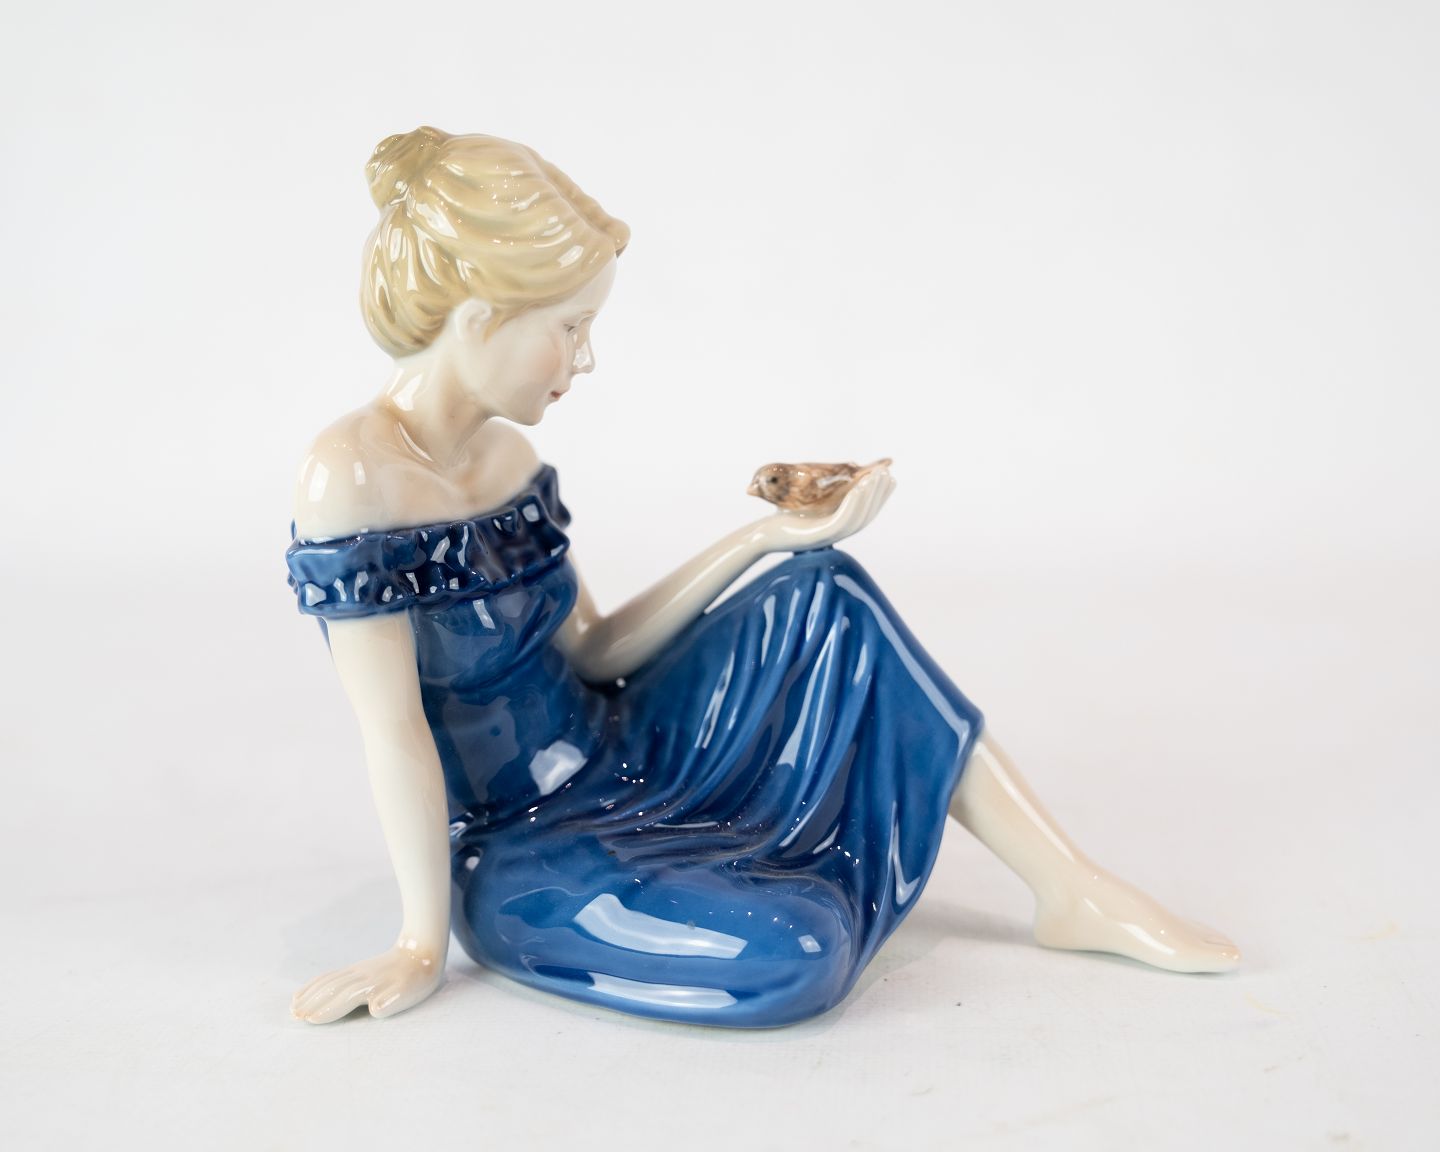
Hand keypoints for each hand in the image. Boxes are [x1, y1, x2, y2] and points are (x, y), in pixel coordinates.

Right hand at [291, 940, 443, 1023]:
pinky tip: (303, 991)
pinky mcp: (354, 969)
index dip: (328, 1010)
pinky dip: (314, 984)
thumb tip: (375, 1007)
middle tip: (294, 1017)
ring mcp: (355, 971)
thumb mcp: (411, 991)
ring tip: (293, 1007)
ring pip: (327, 982)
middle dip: (312, 1003)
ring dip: (309, 994)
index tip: (310, 1020)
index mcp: (372, 985)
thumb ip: (393, 1000)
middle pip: (331, 990)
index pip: (345, 998)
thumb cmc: (418, 978)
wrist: (421, 950)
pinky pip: (330, 976)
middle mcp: (359, 977)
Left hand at [758, 468, 894, 552]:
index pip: (865, 512)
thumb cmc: (782, 518)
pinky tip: (857, 490)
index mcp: (837, 526)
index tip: (889, 479)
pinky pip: (840, 520)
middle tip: (888, 475)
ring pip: (857, 518)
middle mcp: (836, 534)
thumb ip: (824, 494)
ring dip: (868, 497)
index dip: (879, 497)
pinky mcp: (818, 537)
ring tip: (876, 479)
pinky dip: (851, 505)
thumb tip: (836, 474)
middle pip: (866, 515)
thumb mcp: (808, 504)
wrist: (763, 536)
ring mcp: (828, 536)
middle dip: (878, 494)